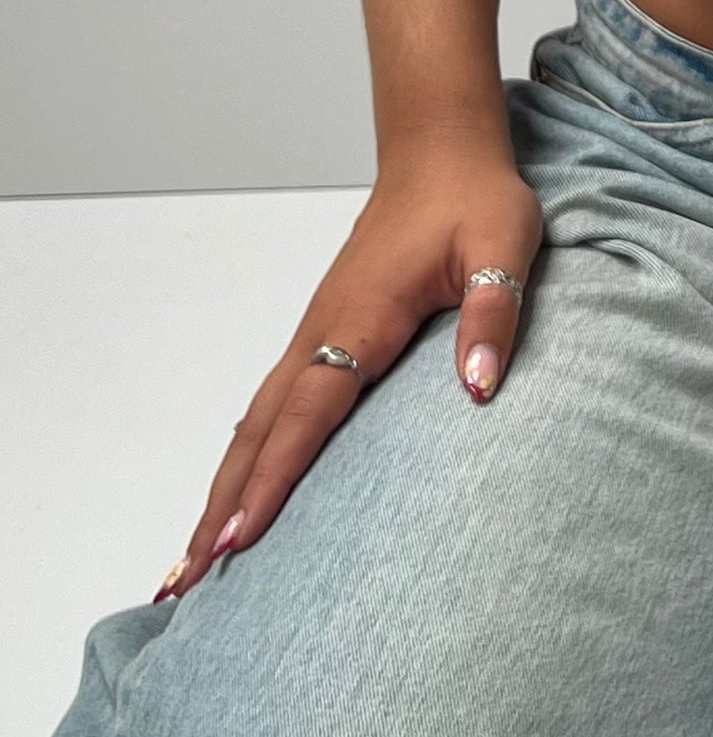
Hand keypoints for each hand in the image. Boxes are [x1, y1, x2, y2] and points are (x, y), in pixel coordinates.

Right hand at [148, 139, 542, 602]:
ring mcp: (316, 333)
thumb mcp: (504, 246)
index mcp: (362, 318)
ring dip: (222, 490)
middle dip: (220, 510)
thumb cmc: (475, 200)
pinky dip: (246, 458)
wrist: (442, 152)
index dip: (273, 481)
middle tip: (184, 584)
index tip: (236, 542)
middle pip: (257, 434)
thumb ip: (493, 313)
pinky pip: (272, 407)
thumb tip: (478, 387)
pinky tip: (238, 491)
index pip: (308, 413)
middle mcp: (323, 331)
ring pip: (254, 424)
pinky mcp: (323, 333)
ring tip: (189, 563)